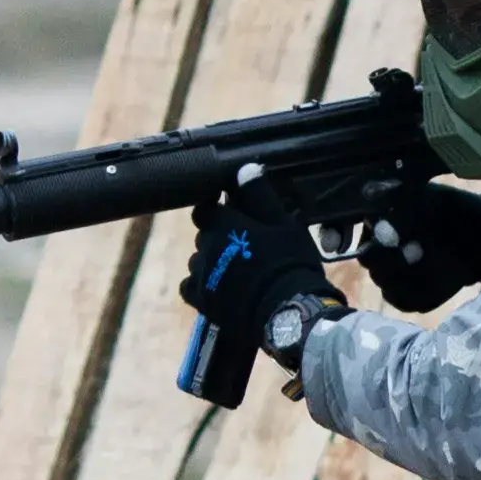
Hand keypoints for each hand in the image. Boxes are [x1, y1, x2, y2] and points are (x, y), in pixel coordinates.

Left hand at [178, 192, 341, 380]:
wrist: (288, 311)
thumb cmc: (290, 263)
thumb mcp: (283, 223)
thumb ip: (259, 195)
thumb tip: (243, 168)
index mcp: (224, 223)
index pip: (205, 209)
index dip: (215, 210)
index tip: (230, 214)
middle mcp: (206, 246)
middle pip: (204, 235)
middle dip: (219, 237)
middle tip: (245, 246)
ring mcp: (202, 274)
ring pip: (199, 260)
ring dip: (212, 261)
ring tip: (237, 270)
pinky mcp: (202, 300)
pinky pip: (190, 286)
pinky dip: (202, 284)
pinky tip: (219, 287)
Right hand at [355, 180, 480, 312]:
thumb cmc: (453, 211)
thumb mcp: (429, 196)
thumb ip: (398, 195)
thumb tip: (369, 192)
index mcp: (374, 220)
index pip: (343, 226)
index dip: (341, 234)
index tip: (346, 242)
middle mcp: (376, 249)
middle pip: (367, 258)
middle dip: (388, 255)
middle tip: (414, 246)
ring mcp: (390, 275)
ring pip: (385, 282)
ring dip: (409, 272)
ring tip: (431, 257)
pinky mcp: (407, 296)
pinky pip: (404, 300)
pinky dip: (423, 289)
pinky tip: (439, 276)